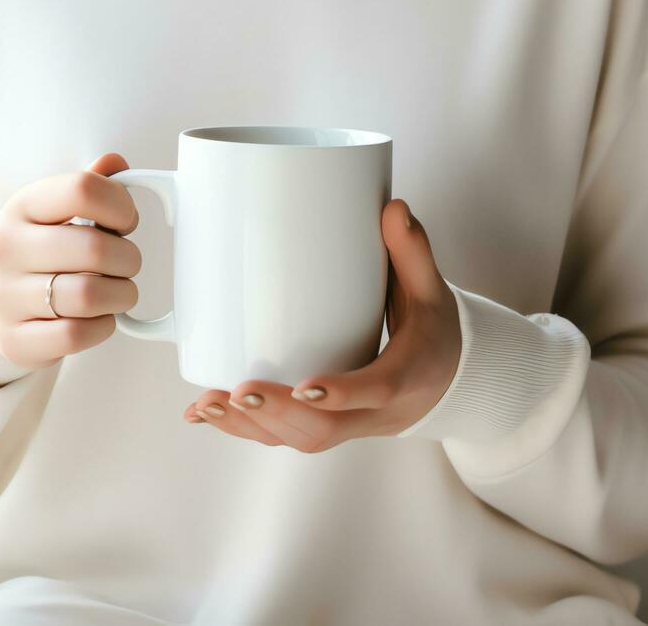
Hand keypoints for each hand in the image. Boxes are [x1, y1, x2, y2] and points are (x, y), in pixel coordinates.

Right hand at [0, 152, 140, 368]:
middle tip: (126, 263)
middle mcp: (7, 249)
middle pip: (95, 249)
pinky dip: (103, 326)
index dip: (121, 206)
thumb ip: (88, 185)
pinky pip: (77, 335)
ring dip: (121, 295)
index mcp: (22, 206)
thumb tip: (116, 163)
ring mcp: (5, 297)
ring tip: (117, 290)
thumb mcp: (52, 209)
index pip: (82, 190)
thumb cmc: (35, 249)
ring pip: (90, 296)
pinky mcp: (14, 339)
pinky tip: (98, 316)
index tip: (126, 222)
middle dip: (128, 258)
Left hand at [183, 199, 461, 450]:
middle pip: (325, 429)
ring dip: (250, 427)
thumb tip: (392, 207)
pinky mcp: (326, 425)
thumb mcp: (431, 290)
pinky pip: (284, 438)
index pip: (377, 390)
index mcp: (408, 376)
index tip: (305, 387)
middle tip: (238, 391)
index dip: (341, 394)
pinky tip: (203, 414)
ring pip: (299, 439)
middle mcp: (375, 412)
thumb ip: (412, 251)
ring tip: (207, 404)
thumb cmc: (433, 330)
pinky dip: (243, 429)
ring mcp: (348, 424)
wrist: (445, 380)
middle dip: (277, 414)